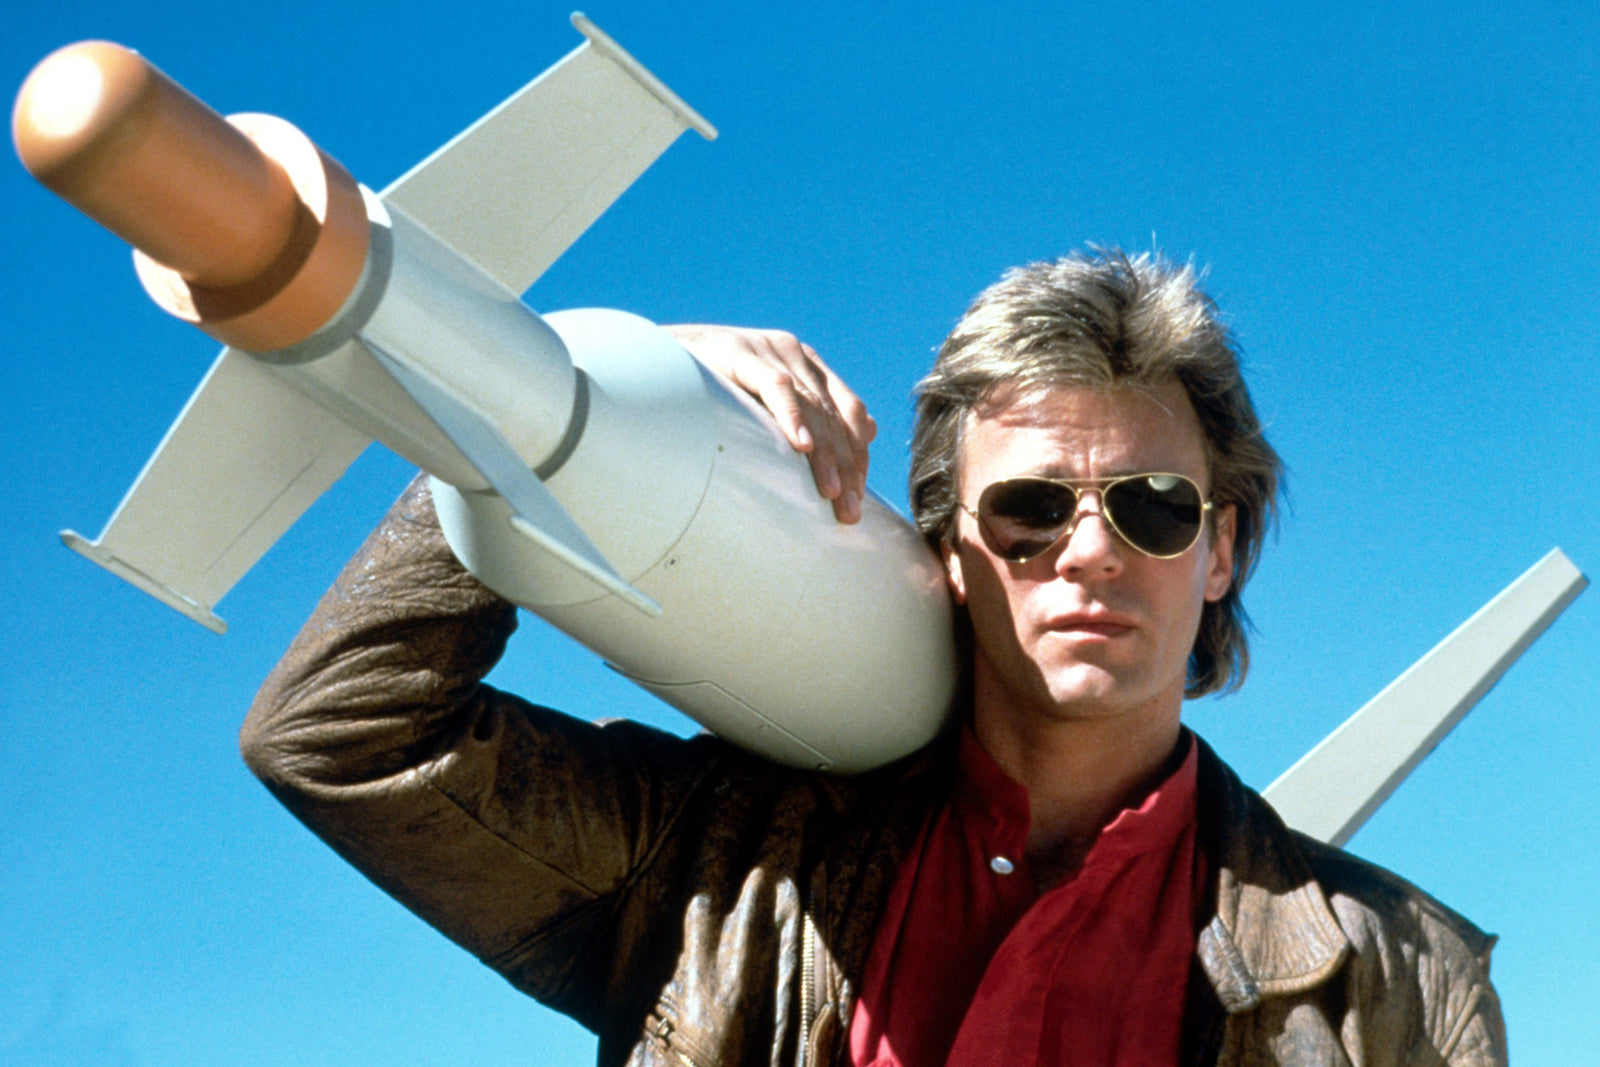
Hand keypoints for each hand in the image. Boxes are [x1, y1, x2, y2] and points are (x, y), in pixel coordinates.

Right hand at [666, 325, 875, 523]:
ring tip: (830, 493)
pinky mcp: (740, 351)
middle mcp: (794, 354)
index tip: (860, 498)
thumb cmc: (705, 390)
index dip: (858, 455)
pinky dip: (791, 418)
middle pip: (835, 414)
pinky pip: (775, 386)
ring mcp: (769, 349)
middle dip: (846, 466)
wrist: (651, 357)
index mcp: (805, 365)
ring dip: (824, 454)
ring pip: (812, 405)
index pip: (850, 412)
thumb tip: (870, 432)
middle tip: (849, 512)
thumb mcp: (762, 404)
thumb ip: (812, 416)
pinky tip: (801, 447)